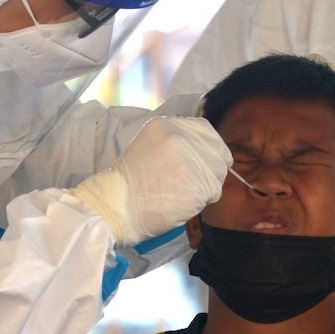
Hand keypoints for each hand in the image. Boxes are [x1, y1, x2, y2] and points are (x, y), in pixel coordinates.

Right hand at [70, 117, 232, 243]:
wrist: (116, 208)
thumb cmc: (130, 183)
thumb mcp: (148, 145)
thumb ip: (175, 141)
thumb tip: (202, 148)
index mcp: (166, 125)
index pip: (205, 129)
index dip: (208, 146)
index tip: (202, 160)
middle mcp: (181, 138)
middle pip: (217, 149)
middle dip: (211, 166)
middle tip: (193, 181)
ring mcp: (190, 161)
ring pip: (218, 171)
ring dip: (208, 184)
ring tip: (184, 192)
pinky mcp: (198, 185)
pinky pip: (214, 191)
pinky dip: (203, 200)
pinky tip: (183, 202)